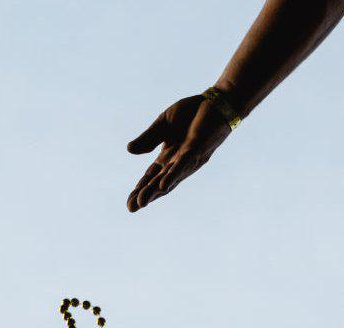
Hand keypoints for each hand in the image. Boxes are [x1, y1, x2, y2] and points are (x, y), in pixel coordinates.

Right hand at [126, 95, 232, 211]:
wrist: (215, 102)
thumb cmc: (191, 114)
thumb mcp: (162, 124)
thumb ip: (148, 138)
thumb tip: (128, 150)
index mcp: (168, 156)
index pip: (151, 177)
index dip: (140, 189)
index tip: (129, 203)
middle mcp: (178, 162)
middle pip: (158, 182)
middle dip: (146, 195)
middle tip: (131, 208)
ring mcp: (188, 157)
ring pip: (169, 178)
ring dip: (155, 191)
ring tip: (142, 203)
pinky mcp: (196, 148)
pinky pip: (183, 164)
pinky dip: (172, 175)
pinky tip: (163, 185)